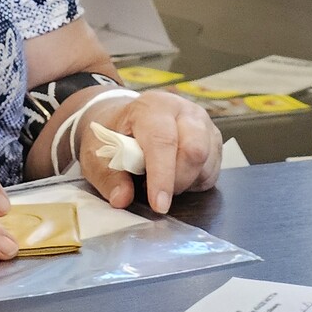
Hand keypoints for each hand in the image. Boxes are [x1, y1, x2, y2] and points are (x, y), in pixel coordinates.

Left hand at [79, 90, 221, 212]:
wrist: (128, 119)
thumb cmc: (114, 134)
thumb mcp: (98, 154)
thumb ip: (109, 177)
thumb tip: (122, 198)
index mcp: (151, 107)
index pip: (162, 141)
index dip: (162, 176)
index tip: (158, 205)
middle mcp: (183, 110)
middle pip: (194, 150)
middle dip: (178, 181)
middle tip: (156, 194)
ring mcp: (202, 122)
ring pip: (207, 162)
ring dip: (186, 182)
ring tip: (162, 180)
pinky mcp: (213, 138)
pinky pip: (213, 169)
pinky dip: (196, 182)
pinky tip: (176, 177)